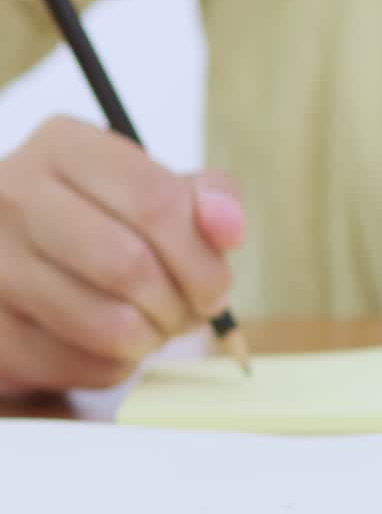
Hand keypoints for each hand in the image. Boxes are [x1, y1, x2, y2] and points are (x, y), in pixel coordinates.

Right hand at [0, 116, 244, 394]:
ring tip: (155, 325)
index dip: (203, 259)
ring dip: (152, 338)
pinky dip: (119, 366)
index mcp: (64, 147)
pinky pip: (82, 365)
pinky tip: (115, 344)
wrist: (23, 259)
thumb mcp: (162, 190)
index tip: (216, 287)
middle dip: (180, 304)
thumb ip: (211, 199)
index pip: (156, 203)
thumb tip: (228, 227)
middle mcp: (12, 195)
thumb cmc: (110, 220)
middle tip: (190, 312)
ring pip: (108, 325)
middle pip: (130, 266)